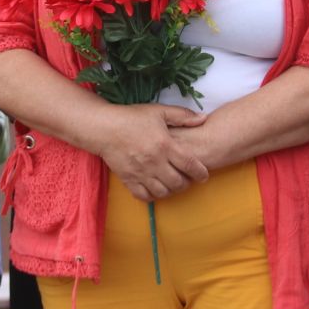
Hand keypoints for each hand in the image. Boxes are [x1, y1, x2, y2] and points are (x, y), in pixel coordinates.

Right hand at [89, 104, 209, 202]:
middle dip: (186, 183)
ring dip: (170, 190)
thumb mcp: (159, 111)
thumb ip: (182, 115)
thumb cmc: (132, 118)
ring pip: (163, 192)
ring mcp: (141, 173)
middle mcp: (155, 162)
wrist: (104, 128)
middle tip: (186, 179)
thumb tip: (204, 118)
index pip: (190, 165)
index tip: (203, 175)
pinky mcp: (129, 180)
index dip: (200, 173)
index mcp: (165, 145)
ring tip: (171, 183)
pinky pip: (144, 196)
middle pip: (178, 183)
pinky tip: (155, 188)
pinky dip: (152, 195)